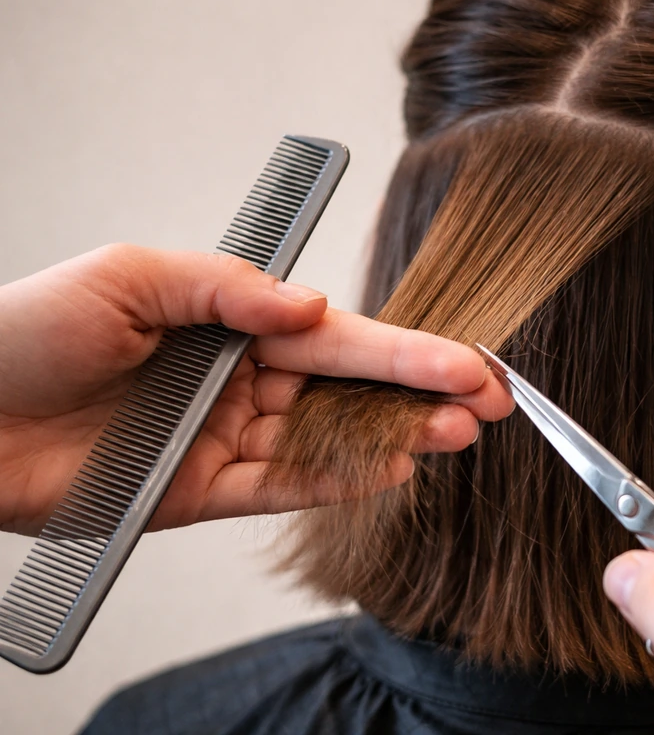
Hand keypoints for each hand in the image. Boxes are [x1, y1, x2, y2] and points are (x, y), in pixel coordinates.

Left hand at [0, 244, 512, 534]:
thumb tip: (312, 305)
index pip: (337, 337)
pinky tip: (388, 470)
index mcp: (231, 323)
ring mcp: (225, 438)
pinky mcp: (201, 493)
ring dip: (393, 439)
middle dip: (421, 395)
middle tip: (489, 401)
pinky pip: (281, 488)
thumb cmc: (28, 333)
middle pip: (348, 390)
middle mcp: (239, 380)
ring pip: (327, 440)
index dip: (406, 349)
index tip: (465, 359)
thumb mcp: (131, 277)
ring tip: (454, 435)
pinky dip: (335, 483)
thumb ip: (229, 289)